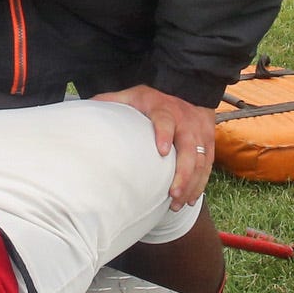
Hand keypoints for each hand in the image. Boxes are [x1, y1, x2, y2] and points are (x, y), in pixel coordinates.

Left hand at [96, 85, 217, 208]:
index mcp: (165, 109)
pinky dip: (199, 184)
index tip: (160, 152)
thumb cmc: (154, 98)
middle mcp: (186, 121)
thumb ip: (112, 101)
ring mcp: (199, 133)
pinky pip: (206, 166)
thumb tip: (86, 107)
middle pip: (188, 148)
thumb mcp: (132, 95)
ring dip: (190, 184)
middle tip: (172, 193)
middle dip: (182, 173)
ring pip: (200, 161)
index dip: (163, 134)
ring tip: (177, 203)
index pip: (165, 121)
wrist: (189, 89)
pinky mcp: (208, 143)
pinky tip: (189, 199)